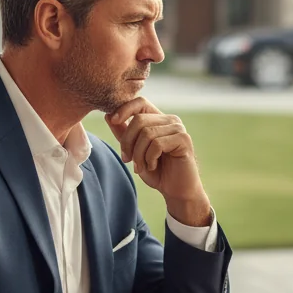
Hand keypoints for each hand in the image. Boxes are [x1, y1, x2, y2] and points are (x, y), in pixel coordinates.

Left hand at [106, 98, 210, 224]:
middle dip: (127, 142)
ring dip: (138, 155)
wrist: (176, 190)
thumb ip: (123, 134)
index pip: (140, 102)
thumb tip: (108, 115)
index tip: (113, 121)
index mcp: (159, 119)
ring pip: (147, 133)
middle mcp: (170, 120)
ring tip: (142, 167)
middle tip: (128, 159)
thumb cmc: (157, 171)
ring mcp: (178, 128)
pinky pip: (157, 144)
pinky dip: (149, 159)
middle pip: (139, 120)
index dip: (124, 109)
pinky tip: (153, 166)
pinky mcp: (184, 140)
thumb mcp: (135, 151)